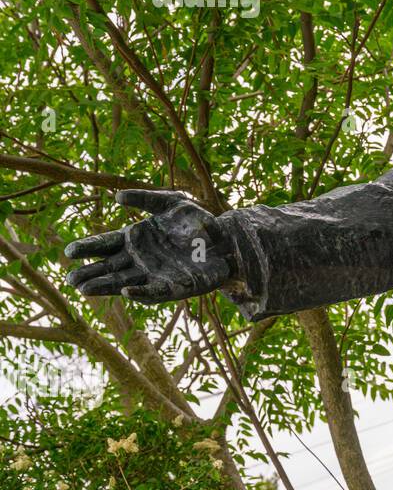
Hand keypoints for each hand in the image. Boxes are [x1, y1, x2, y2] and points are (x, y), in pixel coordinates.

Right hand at [65, 190, 234, 303]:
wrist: (226, 238)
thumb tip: (117, 196)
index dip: (87, 248)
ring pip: (124, 282)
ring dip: (106, 286)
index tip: (69, 252)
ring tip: (84, 289)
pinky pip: (154, 292)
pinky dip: (140, 293)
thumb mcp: (172, 202)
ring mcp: (155, 274)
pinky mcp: (174, 287)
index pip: (106, 244)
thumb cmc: (197, 219)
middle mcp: (140, 259)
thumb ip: (145, 198)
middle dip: (90, 273)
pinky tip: (125, 292)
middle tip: (70, 278)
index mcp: (136, 238)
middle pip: (109, 267)